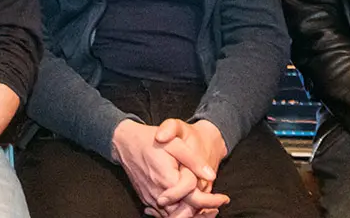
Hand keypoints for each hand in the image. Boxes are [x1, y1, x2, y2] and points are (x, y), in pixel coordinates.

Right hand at [111, 120, 228, 216]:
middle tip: (219, 205)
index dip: (212, 201)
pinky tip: (190, 207)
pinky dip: (178, 213)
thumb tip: (211, 176)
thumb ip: (193, 160)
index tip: (225, 198)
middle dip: (204, 212)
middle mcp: (158, 193)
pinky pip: (164, 213)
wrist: (124, 142)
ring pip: (174, 216)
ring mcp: (150, 198)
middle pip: (185, 213)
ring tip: (209, 208)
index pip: (194, 199)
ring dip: (191, 214)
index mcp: (167, 179)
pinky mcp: (146, 199)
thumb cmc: (151, 140)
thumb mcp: (175, 143)